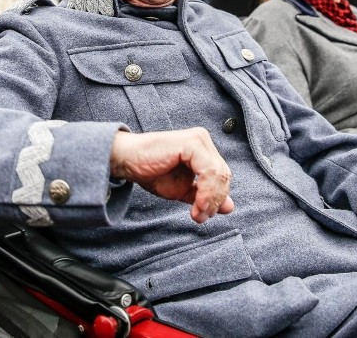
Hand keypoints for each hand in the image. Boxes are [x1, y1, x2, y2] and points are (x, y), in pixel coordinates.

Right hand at [110, 128, 233, 223]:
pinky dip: (206, 192)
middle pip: (223, 175)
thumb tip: (230, 207)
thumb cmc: (150, 172)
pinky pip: (208, 170)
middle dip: (215, 201)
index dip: (217, 198)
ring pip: (218, 174)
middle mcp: (203, 141)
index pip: (222, 176)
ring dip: (211, 199)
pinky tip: (196, 205)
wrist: (127, 162)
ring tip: (198, 213)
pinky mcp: (191, 142)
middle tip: (200, 217)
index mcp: (203, 149)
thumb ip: (204, 196)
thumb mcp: (182, 190)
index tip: (203, 216)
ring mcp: (198, 140)